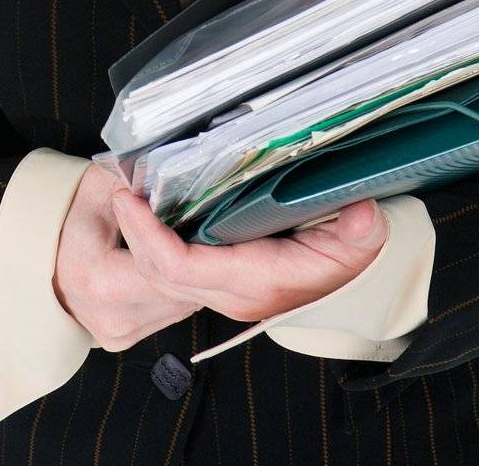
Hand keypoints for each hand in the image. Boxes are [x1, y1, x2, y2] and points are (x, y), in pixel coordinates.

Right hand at [53, 163, 204, 351]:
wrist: (38, 241)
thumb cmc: (70, 207)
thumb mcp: (105, 183)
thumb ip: (143, 186)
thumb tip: (181, 185)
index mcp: (98, 279)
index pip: (167, 265)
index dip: (188, 238)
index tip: (197, 213)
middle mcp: (107, 316)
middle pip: (179, 291)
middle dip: (197, 261)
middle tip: (207, 228)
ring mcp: (112, 334)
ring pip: (178, 307)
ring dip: (190, 279)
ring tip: (190, 243)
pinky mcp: (118, 339)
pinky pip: (166, 315)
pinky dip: (174, 291)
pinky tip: (172, 265)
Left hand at [109, 185, 387, 322]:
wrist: (356, 280)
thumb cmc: (352, 258)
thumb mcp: (361, 241)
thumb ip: (359, 232)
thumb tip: (360, 215)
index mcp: (254, 281)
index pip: (182, 269)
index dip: (147, 238)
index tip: (127, 200)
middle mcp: (230, 293)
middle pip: (159, 274)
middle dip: (130, 234)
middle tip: (117, 185)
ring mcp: (223, 289)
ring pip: (161, 274)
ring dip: (138, 237)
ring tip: (127, 189)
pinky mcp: (221, 279)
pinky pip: (174, 266)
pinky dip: (153, 238)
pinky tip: (149, 205)